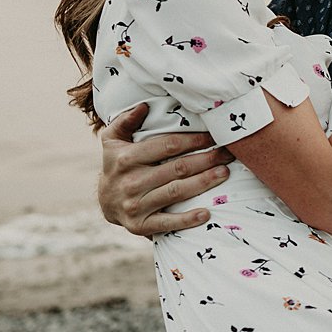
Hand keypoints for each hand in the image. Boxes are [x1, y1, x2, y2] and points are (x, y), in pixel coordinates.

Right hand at [98, 103, 232, 235]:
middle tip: (228, 154)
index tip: (213, 136)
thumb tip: (144, 106)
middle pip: (177, 169)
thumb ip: (125, 120)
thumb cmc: (117, 164)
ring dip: (204, 183)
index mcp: (126, 158)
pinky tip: (207, 213)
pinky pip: (167, 223)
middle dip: (206, 160)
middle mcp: (131, 182)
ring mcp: (135, 205)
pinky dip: (187, 220)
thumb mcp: (112, 140)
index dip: (193, 140)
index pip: (167, 145)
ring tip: (225, 173)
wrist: (104, 201)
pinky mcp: (140, 226)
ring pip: (177, 192)